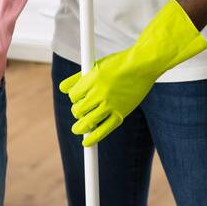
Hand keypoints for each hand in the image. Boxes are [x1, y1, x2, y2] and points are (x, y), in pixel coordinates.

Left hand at [59, 0, 206, 145]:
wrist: (143, 65)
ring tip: (78, 128)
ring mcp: (110, 104)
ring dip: (80, 127)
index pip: (72, 95)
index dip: (74, 98)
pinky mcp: (120, 113)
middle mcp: (99, 92)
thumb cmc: (120, 63)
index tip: (77, 99)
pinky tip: (86, 142)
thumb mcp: (97, 65)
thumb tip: (63, 89)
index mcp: (92, 79)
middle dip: (77, 111)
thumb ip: (79, 77)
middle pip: (77, 109)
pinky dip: (92, 138)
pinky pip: (103, 130)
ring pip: (86, 122)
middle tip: (80, 111)